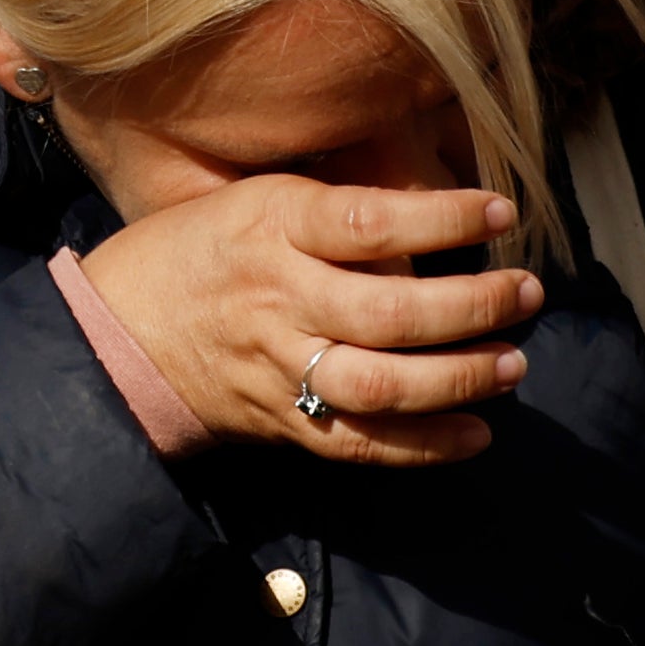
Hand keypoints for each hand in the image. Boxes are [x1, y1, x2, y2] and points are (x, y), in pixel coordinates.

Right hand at [80, 179, 541, 466]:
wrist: (117, 329)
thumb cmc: (197, 249)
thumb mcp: (254, 199)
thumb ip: (334, 211)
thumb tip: (434, 215)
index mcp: (270, 226)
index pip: (369, 221)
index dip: (442, 218)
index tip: (501, 213)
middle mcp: (277, 298)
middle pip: (388, 312)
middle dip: (472, 307)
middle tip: (527, 294)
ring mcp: (277, 367)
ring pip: (379, 383)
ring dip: (458, 379)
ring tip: (512, 365)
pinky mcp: (280, 421)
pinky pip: (358, 442)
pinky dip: (423, 446)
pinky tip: (477, 433)